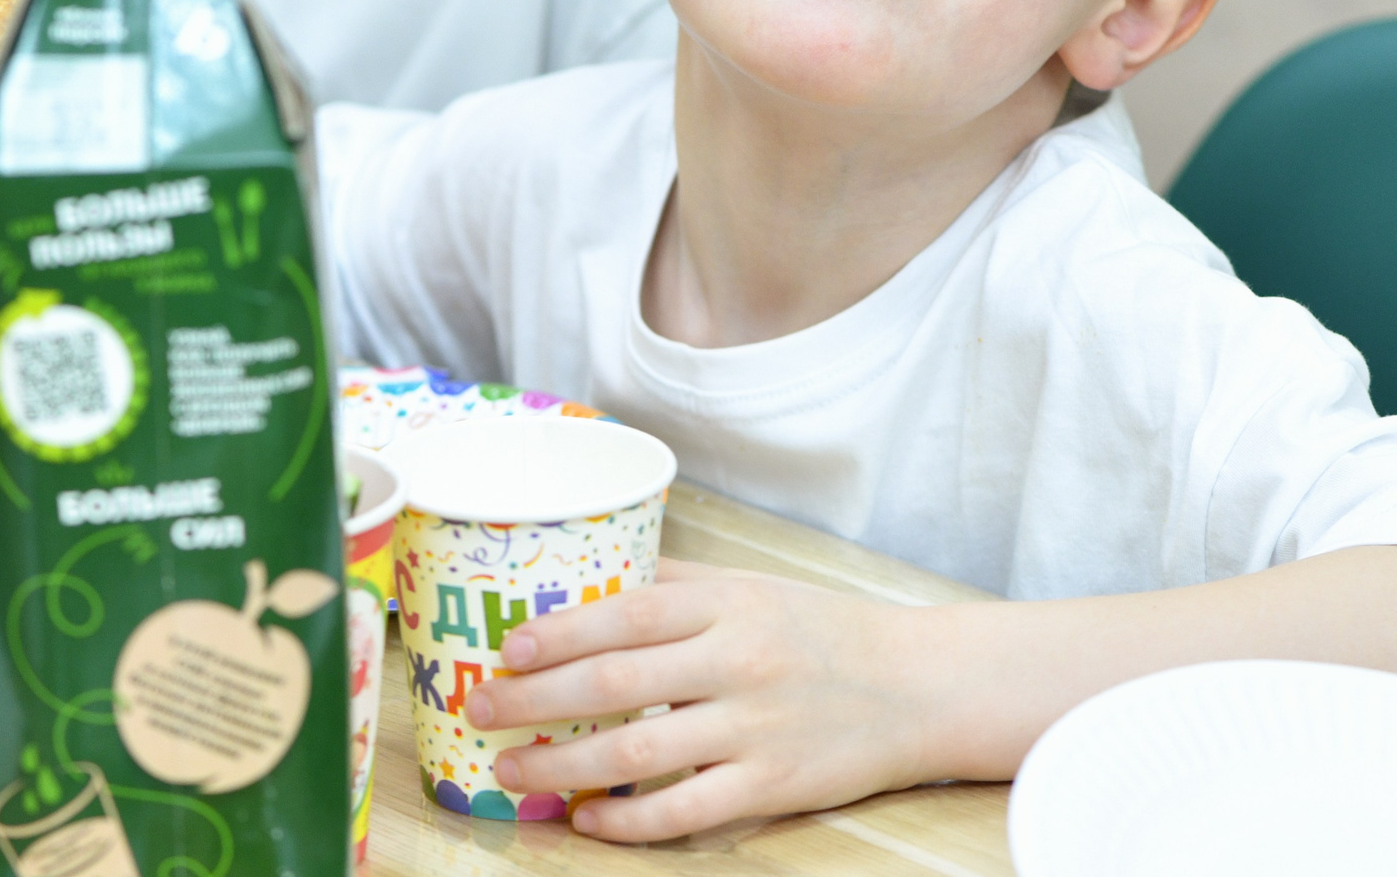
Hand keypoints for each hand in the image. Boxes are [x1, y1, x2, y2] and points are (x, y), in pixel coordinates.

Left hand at [458, 558, 928, 842]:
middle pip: (614, 683)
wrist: (916, 686)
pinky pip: (684, 812)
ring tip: (512, 767)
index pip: (625, 613)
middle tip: (481, 708)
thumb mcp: (752, 587)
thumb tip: (584, 573)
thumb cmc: (820, 630)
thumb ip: (674, 582)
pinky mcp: (771, 785)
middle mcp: (737, 661)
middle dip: (534, 700)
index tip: (505, 648)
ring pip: (636, 753)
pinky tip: (588, 820)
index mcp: (728, 604)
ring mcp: (754, 727)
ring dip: (562, 766)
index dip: (557, 632)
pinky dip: (627, 822)